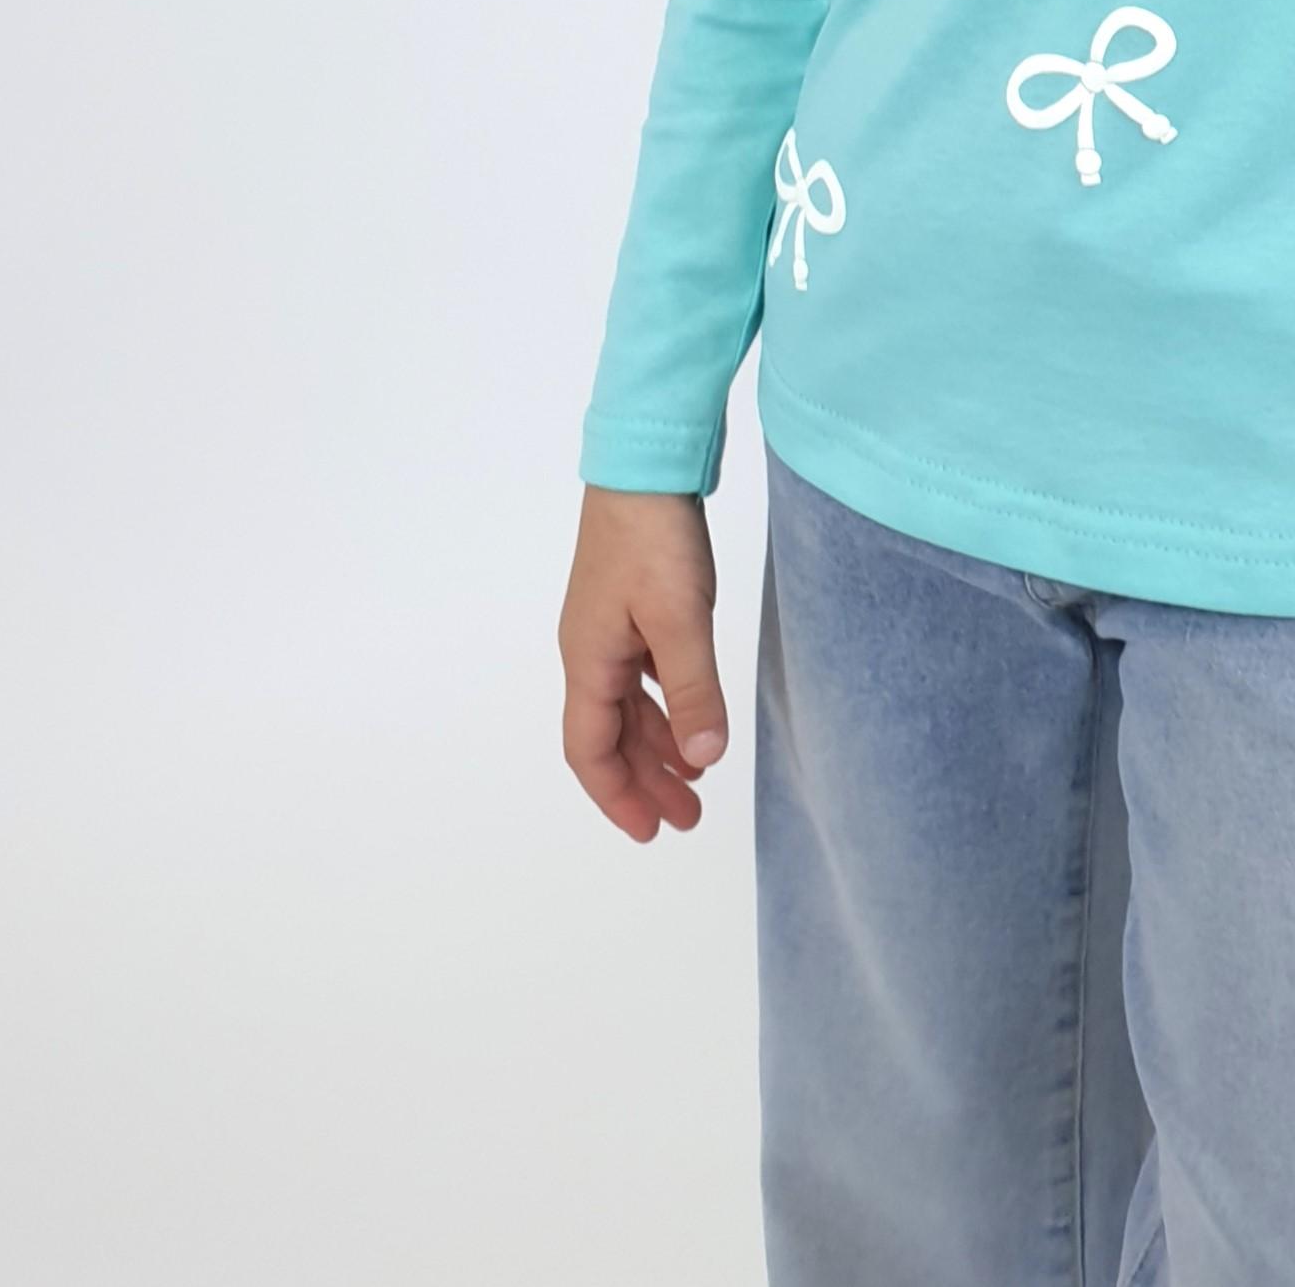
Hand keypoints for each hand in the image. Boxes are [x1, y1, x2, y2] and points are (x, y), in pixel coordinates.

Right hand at [559, 485, 731, 841]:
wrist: (644, 461)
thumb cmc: (655, 537)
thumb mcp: (680, 618)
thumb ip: (694, 689)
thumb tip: (705, 759)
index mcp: (589, 661)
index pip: (590, 751)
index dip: (618, 797)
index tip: (651, 832)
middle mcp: (590, 651)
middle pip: (610, 736)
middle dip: (645, 781)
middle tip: (687, 819)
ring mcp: (608, 627)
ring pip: (627, 706)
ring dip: (658, 745)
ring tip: (696, 777)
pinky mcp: (630, 605)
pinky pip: (641, 676)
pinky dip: (664, 705)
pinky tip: (691, 715)